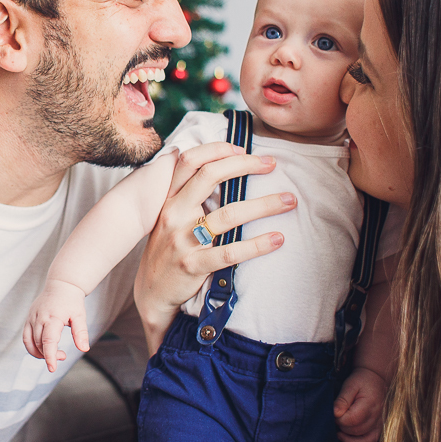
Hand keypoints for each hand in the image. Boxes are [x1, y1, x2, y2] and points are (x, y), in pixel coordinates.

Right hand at [23, 279, 89, 371]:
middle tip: (63, 355)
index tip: (52, 368)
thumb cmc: (72, 302)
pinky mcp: (28, 319)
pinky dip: (32, 347)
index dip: (49, 355)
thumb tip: (84, 349)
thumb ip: (81, 333)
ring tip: (54, 353)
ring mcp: (31, 318)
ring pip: (30, 342)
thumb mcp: (80, 316)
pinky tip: (43, 349)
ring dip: (40, 353)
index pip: (48, 340)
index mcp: (53, 317)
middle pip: (39, 344)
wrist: (61, 285)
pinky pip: (26, 337)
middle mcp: (39, 318)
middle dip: (49, 355)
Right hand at [134, 142, 296, 353]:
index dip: (217, 149)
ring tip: (289, 201)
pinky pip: (230, 252)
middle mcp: (173, 214)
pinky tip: (278, 238)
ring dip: (264, 205)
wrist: (151, 292)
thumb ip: (183, 193)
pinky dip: (258, 244)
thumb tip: (201, 161)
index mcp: (168, 199)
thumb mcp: (166, 217)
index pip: (190, 161)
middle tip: (272, 164)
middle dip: (245, 165)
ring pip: (229, 214)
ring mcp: (183, 240)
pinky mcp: (193, 265)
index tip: (243, 148)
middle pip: (210, 176)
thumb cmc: (166, 250)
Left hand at [333, 366, 386, 441]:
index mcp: (369, 404)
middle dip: (341, 425)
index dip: (338, 419)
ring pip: (361, 438)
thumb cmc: (361, 381)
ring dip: (347, 434)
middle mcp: (377, 416)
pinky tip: (345, 438)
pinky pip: (369, 441)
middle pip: (355, 430)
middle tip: (335, 416)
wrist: (377, 379)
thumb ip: (342, 400)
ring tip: (338, 426)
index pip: (351, 420)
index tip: (333, 412)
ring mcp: (380, 423)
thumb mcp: (350, 385)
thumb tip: (334, 413)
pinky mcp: (379, 427)